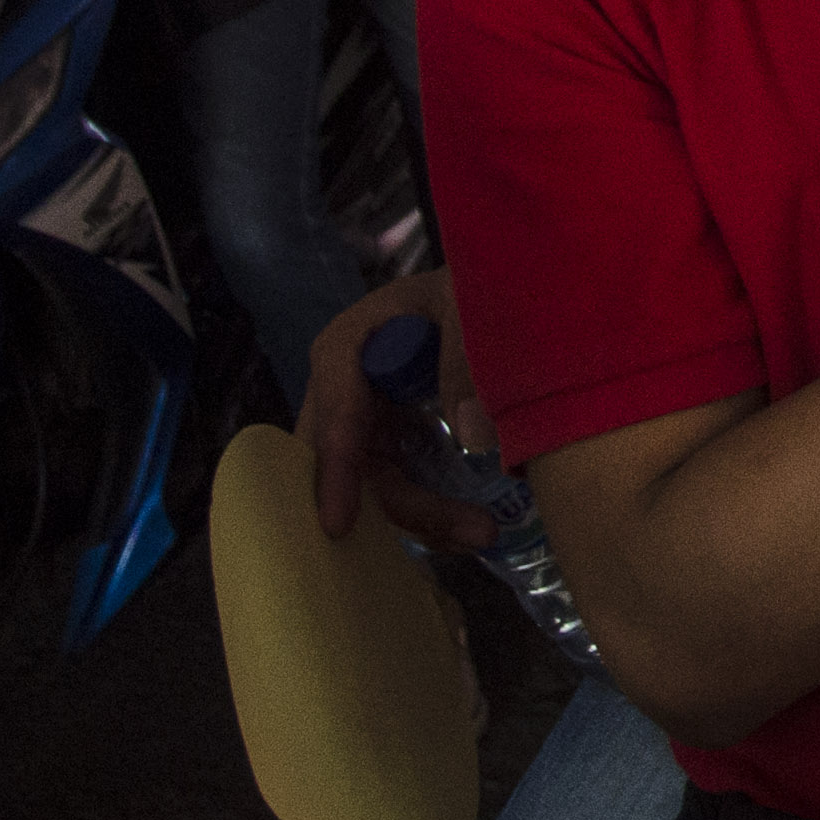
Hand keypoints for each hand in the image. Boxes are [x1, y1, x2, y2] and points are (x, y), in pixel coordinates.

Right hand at [306, 268, 501, 550]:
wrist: (483, 289)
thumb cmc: (466, 285)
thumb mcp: (466, 301)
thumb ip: (466, 353)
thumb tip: (470, 435)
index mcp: (347, 347)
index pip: (335, 411)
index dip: (337, 469)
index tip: (338, 524)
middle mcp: (342, 391)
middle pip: (351, 465)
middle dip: (405, 507)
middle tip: (475, 532)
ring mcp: (364, 422)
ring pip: (376, 487)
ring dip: (425, 519)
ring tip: (484, 533)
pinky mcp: (389, 442)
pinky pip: (397, 489)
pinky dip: (430, 515)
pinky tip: (471, 529)